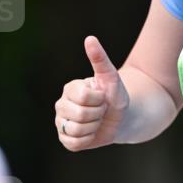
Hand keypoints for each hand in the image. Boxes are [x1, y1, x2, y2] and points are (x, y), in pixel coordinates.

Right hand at [55, 36, 129, 150]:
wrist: (120, 118)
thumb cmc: (115, 96)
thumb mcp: (111, 77)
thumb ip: (100, 58)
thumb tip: (90, 39)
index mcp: (70, 89)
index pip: (83, 97)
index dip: (99, 100)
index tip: (102, 98)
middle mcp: (61, 105)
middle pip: (80, 115)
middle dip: (98, 115)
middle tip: (101, 111)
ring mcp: (61, 122)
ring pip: (76, 130)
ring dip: (94, 128)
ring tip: (96, 121)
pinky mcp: (65, 139)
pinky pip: (73, 143)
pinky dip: (87, 140)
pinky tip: (91, 133)